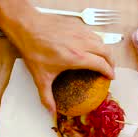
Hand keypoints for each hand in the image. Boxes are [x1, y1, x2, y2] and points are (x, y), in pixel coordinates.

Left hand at [0, 3, 114, 113]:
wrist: (26, 27)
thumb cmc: (34, 49)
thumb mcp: (41, 77)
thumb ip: (47, 97)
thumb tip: (51, 111)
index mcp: (77, 57)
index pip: (102, 64)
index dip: (109, 72)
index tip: (111, 77)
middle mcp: (82, 44)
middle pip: (106, 52)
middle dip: (111, 61)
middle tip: (110, 68)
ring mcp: (80, 32)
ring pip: (101, 40)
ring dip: (105, 50)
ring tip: (103, 57)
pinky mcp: (76, 24)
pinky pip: (92, 33)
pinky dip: (96, 40)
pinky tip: (91, 45)